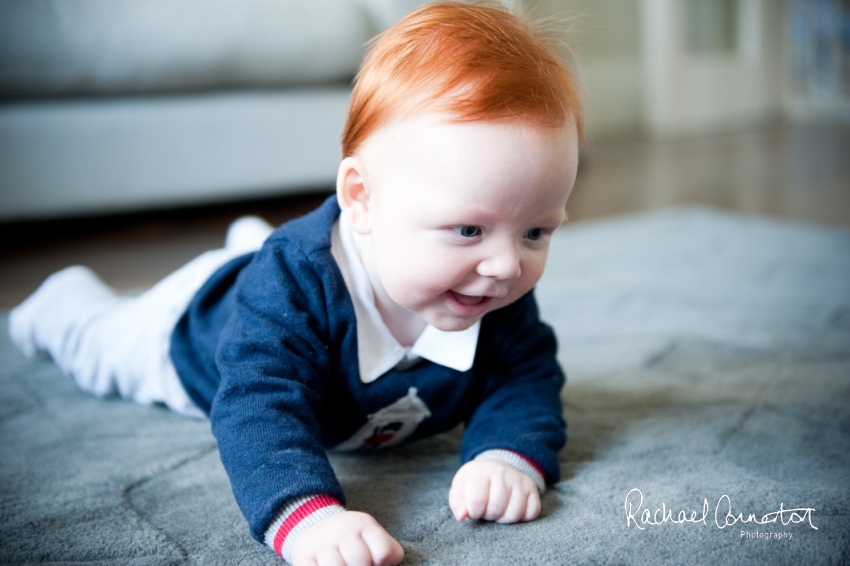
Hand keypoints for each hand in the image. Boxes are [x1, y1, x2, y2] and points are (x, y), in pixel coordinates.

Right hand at [289, 510, 403, 565]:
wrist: (315, 523)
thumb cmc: (353, 539)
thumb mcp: (374, 537)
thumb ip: (389, 550)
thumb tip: (386, 564)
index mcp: (364, 525)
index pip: (383, 552)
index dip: (380, 562)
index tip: (374, 562)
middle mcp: (342, 530)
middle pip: (360, 560)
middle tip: (356, 565)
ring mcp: (321, 543)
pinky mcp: (303, 556)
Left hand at [448, 459, 540, 523]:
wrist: (494, 467)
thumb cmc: (474, 482)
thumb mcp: (460, 488)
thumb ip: (457, 503)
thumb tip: (462, 516)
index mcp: (480, 472)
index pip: (477, 500)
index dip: (474, 512)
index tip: (473, 509)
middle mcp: (502, 473)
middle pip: (497, 509)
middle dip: (489, 515)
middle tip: (486, 507)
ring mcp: (519, 480)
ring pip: (515, 514)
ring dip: (504, 518)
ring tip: (498, 509)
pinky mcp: (532, 488)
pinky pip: (532, 513)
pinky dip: (522, 517)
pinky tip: (512, 507)